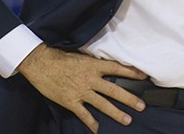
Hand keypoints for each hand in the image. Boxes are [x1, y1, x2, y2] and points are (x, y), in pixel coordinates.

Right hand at [17, 44, 146, 132]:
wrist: (40, 64)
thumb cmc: (59, 58)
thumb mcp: (81, 57)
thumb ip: (94, 64)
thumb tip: (106, 66)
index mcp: (93, 65)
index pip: (117, 68)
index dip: (131, 73)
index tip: (144, 77)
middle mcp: (90, 79)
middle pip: (114, 90)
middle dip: (129, 98)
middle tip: (141, 105)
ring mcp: (81, 92)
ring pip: (102, 104)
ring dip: (116, 113)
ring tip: (128, 120)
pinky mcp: (71, 102)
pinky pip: (84, 115)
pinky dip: (92, 123)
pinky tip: (99, 130)